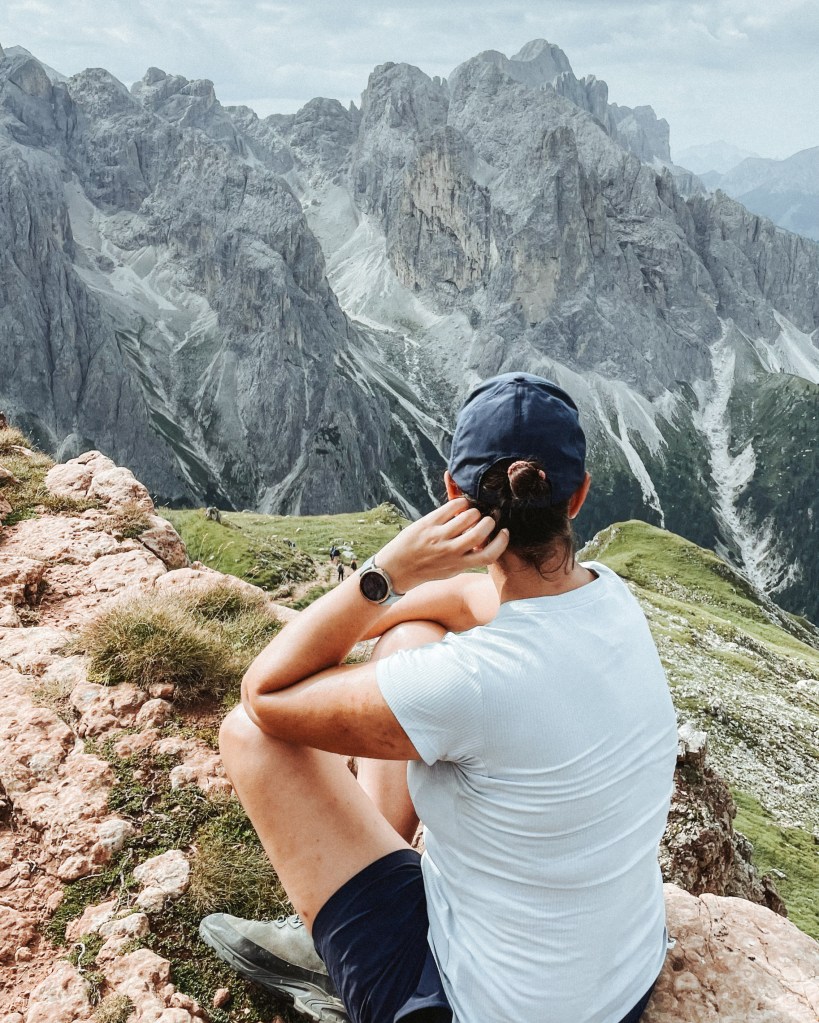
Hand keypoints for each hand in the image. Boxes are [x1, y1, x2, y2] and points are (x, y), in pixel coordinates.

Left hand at [376, 498, 508, 592]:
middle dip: (489, 522)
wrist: (396, 569)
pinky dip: (460, 502)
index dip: (501, 542)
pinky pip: (451, 507)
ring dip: (475, 511)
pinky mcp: (428, 524)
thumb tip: (485, 542)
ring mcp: (438, 536)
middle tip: (487, 519)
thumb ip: (467, 559)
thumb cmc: (426, 569)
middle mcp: (450, 551)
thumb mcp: (450, 570)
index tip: (504, 532)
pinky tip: (460, 505)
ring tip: (472, 512)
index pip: (489, 555)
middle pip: (481, 532)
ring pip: (468, 516)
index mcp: (459, 565)